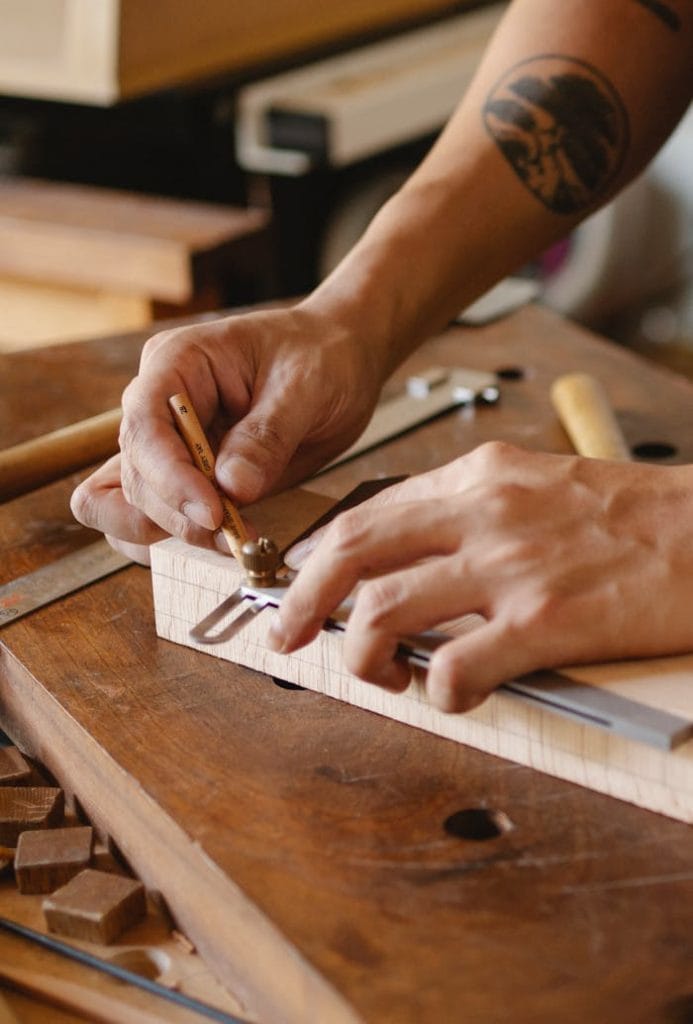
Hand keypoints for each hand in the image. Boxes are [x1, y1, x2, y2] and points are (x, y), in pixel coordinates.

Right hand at [71, 304, 385, 561]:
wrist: (341, 363)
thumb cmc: (320, 356)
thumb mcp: (306, 386)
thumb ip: (268, 436)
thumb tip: (233, 488)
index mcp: (177, 363)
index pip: (146, 424)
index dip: (170, 476)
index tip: (213, 512)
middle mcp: (160, 405)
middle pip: (137, 473)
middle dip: (179, 513)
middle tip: (235, 536)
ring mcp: (169, 444)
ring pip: (136, 503)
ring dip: (178, 532)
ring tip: (235, 541)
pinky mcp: (188, 477)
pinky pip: (158, 516)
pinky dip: (180, 538)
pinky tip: (222, 543)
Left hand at [270, 442, 692, 711]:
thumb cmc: (635, 515)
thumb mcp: (541, 484)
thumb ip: (473, 511)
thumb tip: (414, 554)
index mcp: (479, 478)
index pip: (367, 514)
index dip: (318, 557)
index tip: (301, 588)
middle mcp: (483, 513)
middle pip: (353, 552)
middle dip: (301, 599)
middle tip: (285, 634)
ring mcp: (511, 566)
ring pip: (384, 610)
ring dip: (362, 654)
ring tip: (382, 675)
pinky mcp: (546, 621)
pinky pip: (454, 667)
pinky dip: (436, 692)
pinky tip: (452, 695)